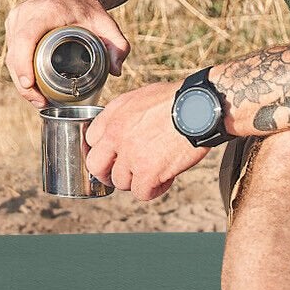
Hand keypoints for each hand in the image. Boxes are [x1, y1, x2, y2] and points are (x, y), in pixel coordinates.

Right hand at [4, 0, 128, 108]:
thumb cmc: (88, 5)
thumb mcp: (106, 23)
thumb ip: (118, 45)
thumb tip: (116, 71)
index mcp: (45, 11)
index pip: (25, 38)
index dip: (23, 63)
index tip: (29, 84)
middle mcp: (25, 12)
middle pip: (14, 52)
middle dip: (23, 82)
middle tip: (40, 102)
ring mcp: (16, 17)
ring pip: (11, 54)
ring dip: (20, 79)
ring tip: (37, 99)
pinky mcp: (13, 23)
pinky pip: (11, 50)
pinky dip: (19, 69)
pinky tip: (31, 85)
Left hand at [84, 82, 211, 201]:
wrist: (199, 107)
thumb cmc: (179, 99)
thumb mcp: (143, 97)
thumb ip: (127, 115)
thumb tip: (126, 128)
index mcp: (114, 115)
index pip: (91, 140)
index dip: (104, 151)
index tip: (114, 155)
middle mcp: (116, 135)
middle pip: (96, 166)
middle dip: (108, 173)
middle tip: (125, 173)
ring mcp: (130, 155)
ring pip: (121, 182)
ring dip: (137, 180)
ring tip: (155, 172)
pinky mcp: (148, 172)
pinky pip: (141, 193)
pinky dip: (154, 190)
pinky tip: (165, 180)